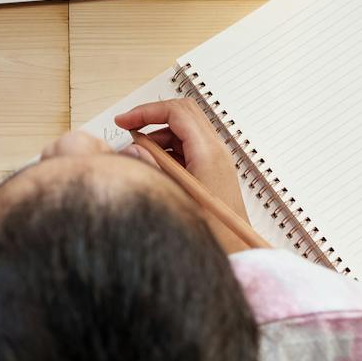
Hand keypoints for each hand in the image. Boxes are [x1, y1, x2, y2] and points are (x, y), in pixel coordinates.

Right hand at [113, 98, 252, 243]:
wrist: (236, 248)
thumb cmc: (212, 230)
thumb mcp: (174, 195)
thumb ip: (152, 168)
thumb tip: (132, 148)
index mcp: (208, 152)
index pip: (175, 112)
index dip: (146, 112)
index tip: (125, 120)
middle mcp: (215, 149)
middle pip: (182, 112)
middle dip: (152, 116)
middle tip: (128, 127)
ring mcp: (216, 157)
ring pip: (184, 127)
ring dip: (158, 134)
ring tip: (140, 154)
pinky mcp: (213, 166)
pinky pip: (188, 144)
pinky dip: (168, 147)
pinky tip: (155, 165)